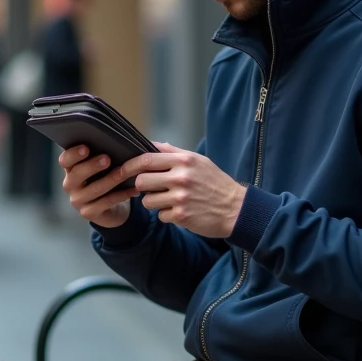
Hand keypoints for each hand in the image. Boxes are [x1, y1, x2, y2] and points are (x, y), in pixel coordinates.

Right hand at [59, 145, 140, 228]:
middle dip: (92, 165)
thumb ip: (101, 154)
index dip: (73, 154)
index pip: (65, 160)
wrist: (111, 208)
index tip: (86, 148)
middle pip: (77, 174)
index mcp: (71, 169)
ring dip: (111, 179)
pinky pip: (106, 202)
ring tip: (124, 172)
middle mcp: (70, 184)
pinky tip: (134, 189)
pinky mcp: (89, 213)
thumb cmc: (105, 179)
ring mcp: (78, 200)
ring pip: (94, 189)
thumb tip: (115, 141)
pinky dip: (122, 195)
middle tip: (107, 159)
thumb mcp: (101, 167)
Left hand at [125, 142, 246, 237]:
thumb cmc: (216, 183)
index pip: (147, 159)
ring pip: (148, 201)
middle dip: (142, 187)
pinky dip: (167, 215)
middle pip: (141, 181)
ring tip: (170, 200)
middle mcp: (181, 178)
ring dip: (154, 203)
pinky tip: (180, 211)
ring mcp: (180, 198)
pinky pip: (160, 215)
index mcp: (184, 161)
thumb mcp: (199, 161)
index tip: (125, 169)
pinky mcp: (181, 216)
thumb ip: (173, 153)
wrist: (236, 209)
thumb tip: (151, 144)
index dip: (131, 165)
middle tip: (152, 188)